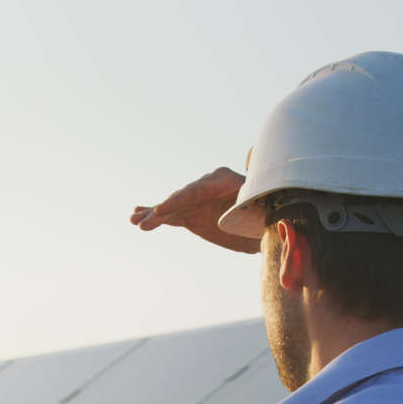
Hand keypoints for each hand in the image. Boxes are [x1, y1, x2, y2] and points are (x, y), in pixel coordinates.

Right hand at [130, 166, 258, 253]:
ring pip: (171, 207)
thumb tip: (253, 178)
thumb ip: (254, 194)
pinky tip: (136, 218)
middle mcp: (206, 186)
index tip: (164, 209)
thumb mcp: (264, 204)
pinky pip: (169, 215)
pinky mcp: (188, 213)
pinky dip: (153, 217)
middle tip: (150, 217)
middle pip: (181, 197)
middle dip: (164, 208)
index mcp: (225, 180)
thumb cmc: (267, 212)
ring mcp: (196, 200)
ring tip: (135, 221)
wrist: (265, 226)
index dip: (180, 199)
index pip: (198, 189)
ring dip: (153, 214)